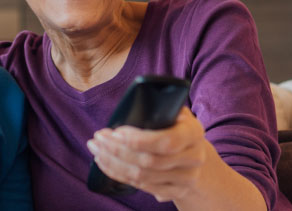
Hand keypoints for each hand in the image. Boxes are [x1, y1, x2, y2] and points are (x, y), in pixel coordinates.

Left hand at [87, 107, 206, 202]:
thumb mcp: (173, 113)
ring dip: (113, 162)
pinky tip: (105, 162)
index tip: (115, 132)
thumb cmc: (175, 127)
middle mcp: (194, 157)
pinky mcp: (175, 192)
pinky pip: (141, 186)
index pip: (167, 141)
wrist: (193, 154)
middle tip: (98, 138)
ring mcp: (186, 178)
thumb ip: (158, 106)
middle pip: (150, 161)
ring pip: (142, 176)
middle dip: (117, 150)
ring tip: (96, 148)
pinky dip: (118, 174)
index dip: (138, 140)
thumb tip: (137, 100)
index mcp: (193, 132)